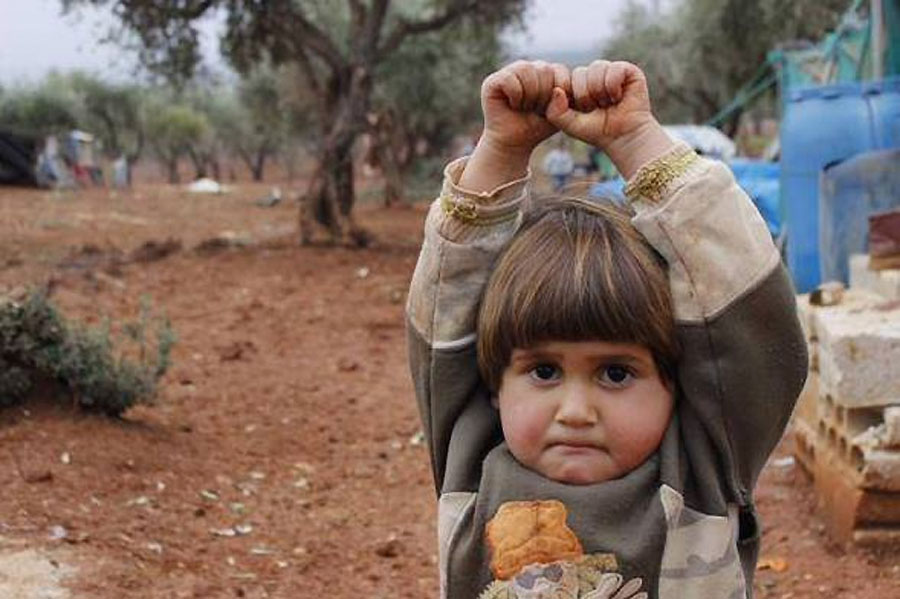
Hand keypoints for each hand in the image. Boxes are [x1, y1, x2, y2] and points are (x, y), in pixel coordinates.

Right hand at [459, 61, 569, 191]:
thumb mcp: (559, 113)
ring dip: (529, 96)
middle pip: (544, 69)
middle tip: (535, 109)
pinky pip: (510, 79)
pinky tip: (513, 105)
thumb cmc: (537, 127)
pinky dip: (515, 96)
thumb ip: (564, 101)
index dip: (559, 92)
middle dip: (543, 96)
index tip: (551, 109)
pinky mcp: (492, 81)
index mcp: (546, 72)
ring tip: (525, 107)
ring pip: (526, 70)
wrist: (514, 143)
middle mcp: (528, 68)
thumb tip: (558, 91)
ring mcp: (510, 72)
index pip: (560, 70)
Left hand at [546, 60, 674, 177]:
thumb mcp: (569, 125)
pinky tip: (619, 97)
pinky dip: (614, 87)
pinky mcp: (628, 70)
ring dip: (601, 92)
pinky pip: (614, 69)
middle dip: (587, 96)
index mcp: (578, 84)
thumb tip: (557, 90)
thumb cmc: (597, 131)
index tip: (585, 111)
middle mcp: (594, 74)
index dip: (575, 98)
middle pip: (580, 73)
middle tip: (599, 108)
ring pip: (596, 68)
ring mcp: (610, 70)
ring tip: (608, 103)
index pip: (567, 78)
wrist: (624, 137)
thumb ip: (555, 112)